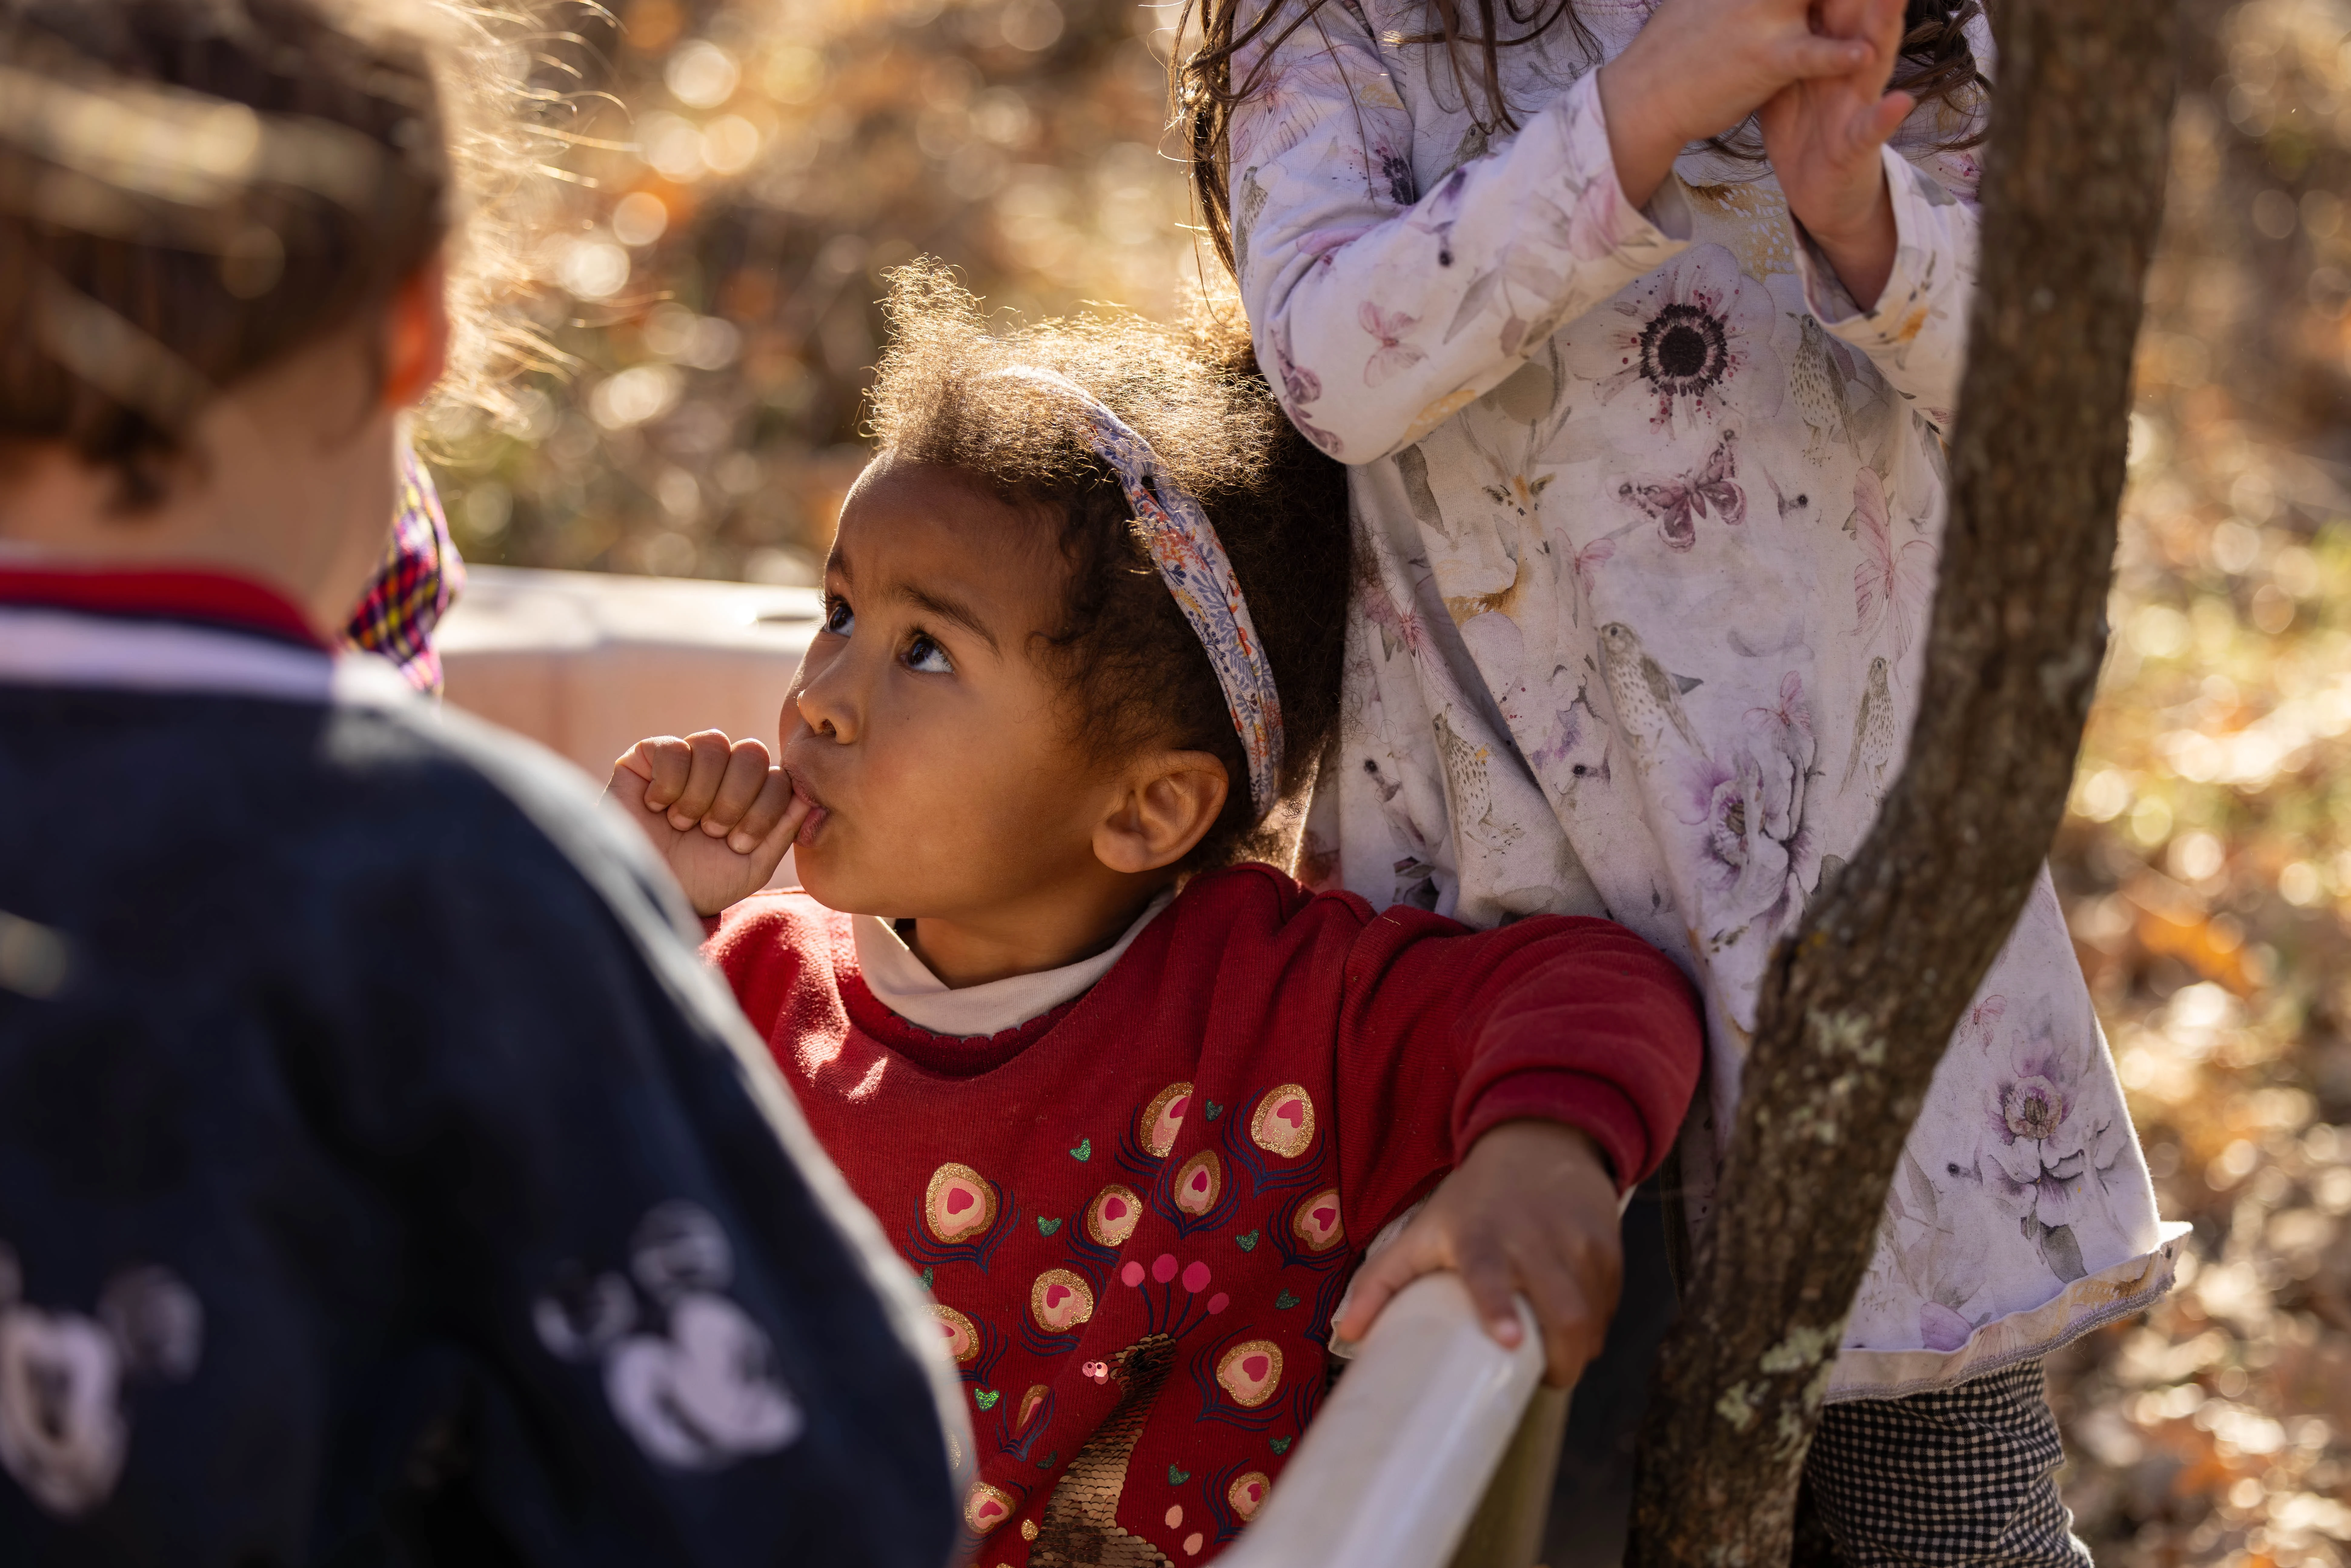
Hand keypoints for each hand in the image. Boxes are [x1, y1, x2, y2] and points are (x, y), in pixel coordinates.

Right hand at [606, 730, 805, 916]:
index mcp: (751, 792)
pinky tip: (656, 808)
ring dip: (702, 794)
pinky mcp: (647, 757)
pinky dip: (668, 784)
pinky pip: (672, 747)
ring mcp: (686, 760)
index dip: (763, 810)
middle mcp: (722, 770)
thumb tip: (808, 794)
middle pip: (752, 752)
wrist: (650, 896)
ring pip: (713, 742)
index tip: (739, 844)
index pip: (778, 775)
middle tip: (713, 833)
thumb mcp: (753, 865)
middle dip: (736, 800)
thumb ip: (783, 829)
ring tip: (683, 824)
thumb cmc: (702, 883)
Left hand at [1335, 1122, 1621, 1387]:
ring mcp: (1579, 1243)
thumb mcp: (1424, 1230)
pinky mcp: (1610, 1247)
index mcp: (1481, 1236)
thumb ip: (1383, 1280)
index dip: (1498, 1306)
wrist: (1538, 1141)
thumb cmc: (1473, 1200)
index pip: (1490, 1273)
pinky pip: (1611, 1304)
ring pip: (1593, 1316)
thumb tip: (1346, 1334)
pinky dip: (1599, 1325)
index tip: (1510, 1340)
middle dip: (1564, 1359)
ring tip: (1561, 1360)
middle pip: (1564, 1311)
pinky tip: (1581, 1330)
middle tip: (1548, 1380)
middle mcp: (1535, 1238)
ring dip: (1582, 1348)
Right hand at [1598, 0, 1877, 209]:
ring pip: (1826, 3)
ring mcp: (1764, 18)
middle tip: (1881, 3)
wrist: (1643, 96)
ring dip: (1859, 7)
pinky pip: (1814, 53)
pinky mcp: (1767, 59)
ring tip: (1888, 9)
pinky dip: (1840, 55)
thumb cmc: (1671, 50)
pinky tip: (1865, 54)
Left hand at [1758, 0, 1911, 307]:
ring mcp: (1860, 103)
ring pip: (1877, 59)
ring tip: (1896, 0)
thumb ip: (1795, 31)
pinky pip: (1873, 127)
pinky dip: (1886, 116)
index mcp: (1834, 47)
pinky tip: (1900, 101)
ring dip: (1888, 29)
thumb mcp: (1794, 69)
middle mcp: (1854, 66)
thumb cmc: (1807, 125)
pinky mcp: (1858, 143)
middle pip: (1863, 12)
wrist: (1819, 188)